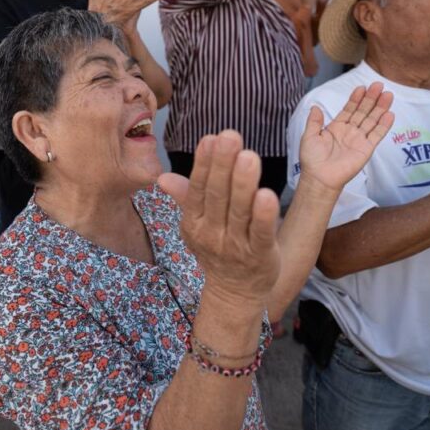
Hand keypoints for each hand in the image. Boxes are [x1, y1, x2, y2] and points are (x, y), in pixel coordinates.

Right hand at [158, 131, 280, 307]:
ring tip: (248, 156)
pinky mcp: (260, 256)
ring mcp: (235, 247)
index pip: (198, 189)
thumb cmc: (218, 248)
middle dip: (223, 166)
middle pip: (217, 196)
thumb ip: (186, 196)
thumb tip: (162, 177)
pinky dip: (264, 216)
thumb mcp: (197, 224)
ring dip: (243, 184)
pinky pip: (260, 234)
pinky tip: (267, 195)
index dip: (204, 164)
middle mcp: (212, 234)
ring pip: (239, 212)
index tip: (211, 139)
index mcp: (195, 222)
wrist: (234, 292)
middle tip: (230, 137)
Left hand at [299, 83, 393, 191]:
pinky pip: (377, 135)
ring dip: (380, 108)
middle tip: (378, 85)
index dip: (356, 98)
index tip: (362, 87)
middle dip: (371, 98)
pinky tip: (390, 114)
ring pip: (372, 121)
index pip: (349, 109)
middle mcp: (349, 132)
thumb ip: (314, 121)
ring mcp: (359, 140)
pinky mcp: (366, 149)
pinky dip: (384, 125)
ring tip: (388, 95)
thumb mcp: (309, 136)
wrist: (319, 178)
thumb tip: (315, 106)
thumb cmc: (312, 159)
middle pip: (363, 112)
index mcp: (336, 127)